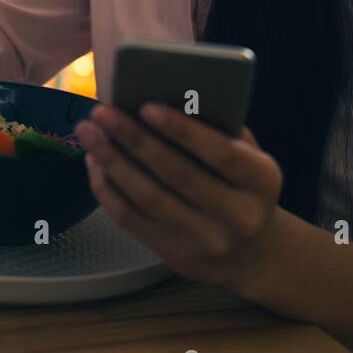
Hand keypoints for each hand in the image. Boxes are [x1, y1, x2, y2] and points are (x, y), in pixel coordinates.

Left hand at [74, 102, 283, 289]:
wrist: (251, 252)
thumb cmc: (242, 185)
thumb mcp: (249, 155)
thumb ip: (219, 128)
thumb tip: (166, 96)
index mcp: (262, 181)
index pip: (221, 153)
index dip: (183, 130)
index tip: (146, 105)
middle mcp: (239, 216)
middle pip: (177, 175)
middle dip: (134, 140)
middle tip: (102, 112)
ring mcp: (206, 241)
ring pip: (149, 199)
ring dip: (113, 162)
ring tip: (89, 133)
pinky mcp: (176, 256)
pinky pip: (132, 221)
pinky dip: (109, 190)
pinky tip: (96, 163)